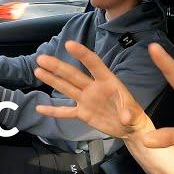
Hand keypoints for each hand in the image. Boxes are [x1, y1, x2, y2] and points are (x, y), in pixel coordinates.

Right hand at [33, 40, 150, 138]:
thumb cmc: (134, 116)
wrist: (129, 128)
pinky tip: (40, 108)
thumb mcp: (135, 115)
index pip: (94, 64)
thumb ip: (129, 113)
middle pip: (73, 75)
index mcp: (108, 82)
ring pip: (66, 88)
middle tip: (42, 58)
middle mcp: (94, 88)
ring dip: (52, 80)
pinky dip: (53, 110)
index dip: (82, 54)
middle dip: (57, 66)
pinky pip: (65, 111)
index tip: (69, 44)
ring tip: (38, 70)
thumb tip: (125, 117)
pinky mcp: (82, 113)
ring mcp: (86, 100)